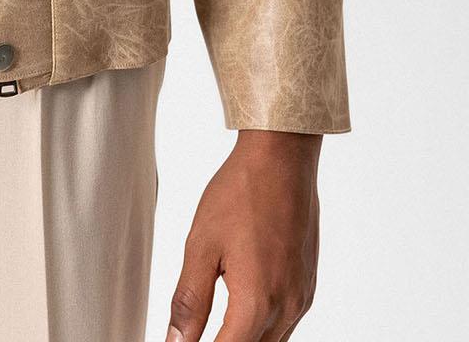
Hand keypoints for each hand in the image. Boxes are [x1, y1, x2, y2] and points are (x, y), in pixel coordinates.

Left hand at [165, 130, 322, 340]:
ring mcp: (301, 298)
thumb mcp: (201, 245)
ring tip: (216, 323)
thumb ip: (189, 301)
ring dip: (243, 338)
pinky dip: (262, 326)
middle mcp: (286, 308)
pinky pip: (285, 323)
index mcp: (257, 303)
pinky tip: (242, 309)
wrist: (282, 158)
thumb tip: (176, 341)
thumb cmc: (241, 193)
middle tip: (194, 333)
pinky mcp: (307, 286)